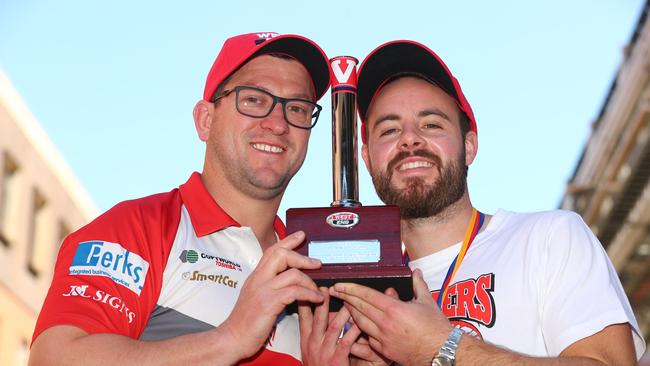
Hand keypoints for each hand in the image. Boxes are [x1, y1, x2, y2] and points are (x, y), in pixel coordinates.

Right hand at [219, 231, 323, 359]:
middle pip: (281, 254)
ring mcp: (263, 290)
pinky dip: (309, 294)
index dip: (287, 241)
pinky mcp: (269, 303)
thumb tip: (286, 277)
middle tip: (317, 263)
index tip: (301, 235)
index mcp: (255, 276)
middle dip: (302, 257)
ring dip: (310, 281)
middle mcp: (258, 279)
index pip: (272, 251)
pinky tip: (316, 299)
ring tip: (318, 291)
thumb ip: (267, 284)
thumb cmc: (246, 321)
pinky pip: (295, 292)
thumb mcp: (255, 296)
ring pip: (292, 274)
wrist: (232, 338)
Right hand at [299, 287, 361, 365]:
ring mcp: (324, 351)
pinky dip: (354, 331)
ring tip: (350, 301)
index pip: (303, 317)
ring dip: (343, 313)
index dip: (305, 301)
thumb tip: (323, 316)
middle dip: (322, 302)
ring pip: (334, 327)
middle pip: (318, 318)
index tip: (307, 287)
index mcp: (306, 341)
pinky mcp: (337, 359)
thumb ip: (316, 333)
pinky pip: (347, 341)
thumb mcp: (311, 351)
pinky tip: (361, 323)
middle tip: (326, 288)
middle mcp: (313, 344)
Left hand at [330, 269, 451, 365]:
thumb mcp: (427, 301)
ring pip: (360, 323)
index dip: (351, 289)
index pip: (366, 295)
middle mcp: (385, 323)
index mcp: (394, 309)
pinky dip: (360, 331)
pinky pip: (367, 339)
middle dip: (345, 298)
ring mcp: (383, 338)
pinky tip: (355, 326)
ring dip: (350, 313)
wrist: (442, 352)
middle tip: (335, 292)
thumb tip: (416, 272)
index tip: (340, 285)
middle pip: (359, 308)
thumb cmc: (436, 328)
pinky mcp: (384, 351)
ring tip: (344, 305)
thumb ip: (418, 284)